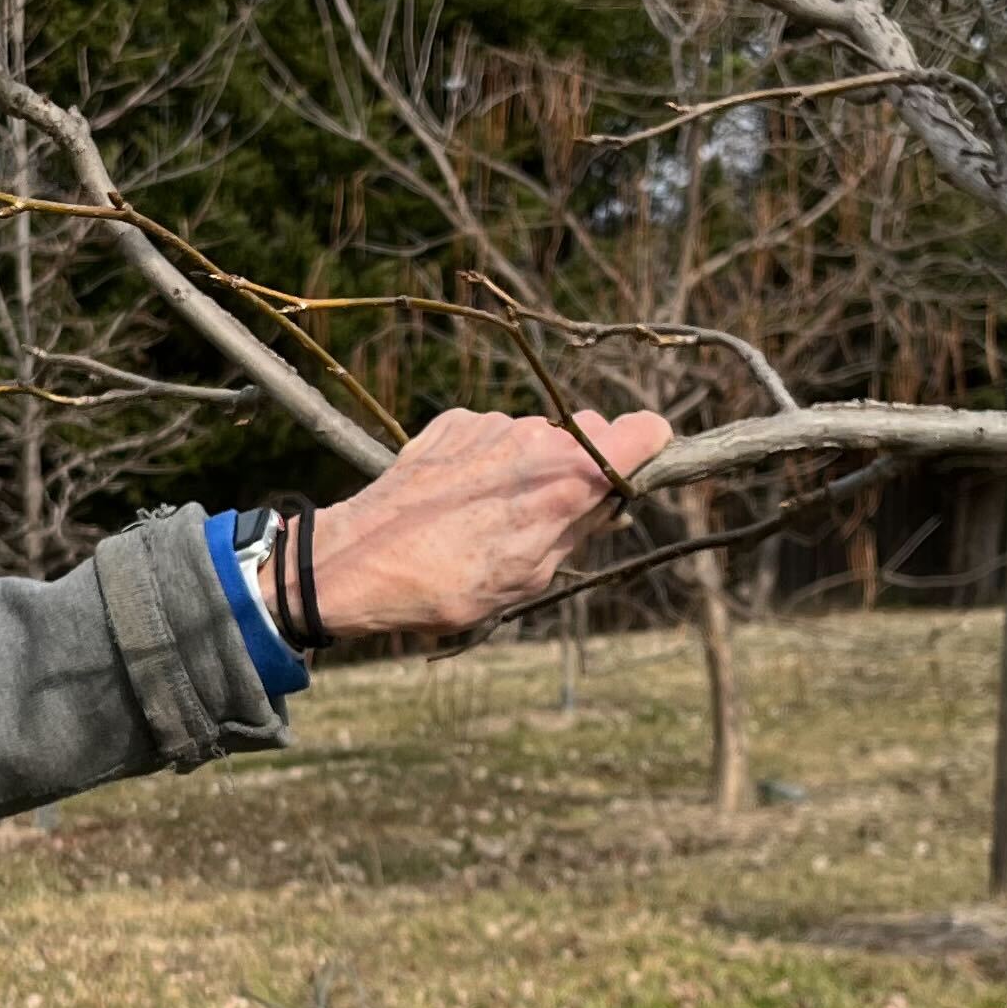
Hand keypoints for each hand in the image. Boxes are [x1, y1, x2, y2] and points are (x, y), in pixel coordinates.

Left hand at [300, 405, 674, 638]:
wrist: (358, 563)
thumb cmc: (449, 585)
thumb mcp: (531, 577)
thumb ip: (576, 529)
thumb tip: (607, 503)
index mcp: (568, 476)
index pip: (643, 430)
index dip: (647, 449)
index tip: (635, 473)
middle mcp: (537, 436)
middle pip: (590, 432)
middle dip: (584, 465)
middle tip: (555, 513)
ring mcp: (491, 423)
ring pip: (536, 435)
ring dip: (529, 466)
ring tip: (488, 516)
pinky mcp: (453, 422)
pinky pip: (491, 434)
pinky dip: (487, 460)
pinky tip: (456, 500)